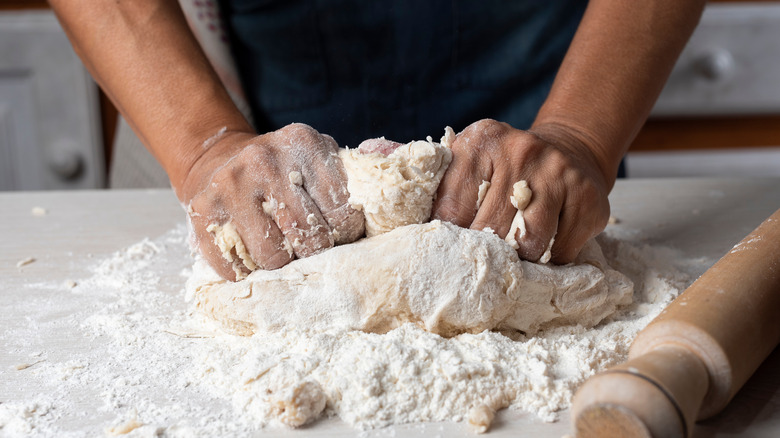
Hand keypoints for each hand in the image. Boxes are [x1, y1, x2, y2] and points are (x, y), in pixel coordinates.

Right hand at [179, 123, 364, 279]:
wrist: (215, 159)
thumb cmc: (279, 168)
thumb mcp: (315, 157)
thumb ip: (348, 177)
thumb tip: (388, 214)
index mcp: (303, 144)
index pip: (343, 214)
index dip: (346, 234)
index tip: (339, 235)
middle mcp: (266, 162)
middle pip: (311, 239)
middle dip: (315, 252)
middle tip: (310, 248)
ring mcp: (231, 186)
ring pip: (274, 259)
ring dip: (281, 265)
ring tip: (281, 250)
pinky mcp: (203, 212)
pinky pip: (236, 268)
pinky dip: (247, 272)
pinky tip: (251, 253)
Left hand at [431, 119, 612, 263]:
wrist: (569, 149)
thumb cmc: (505, 168)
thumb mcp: (471, 161)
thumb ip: (441, 189)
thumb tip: (409, 232)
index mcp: (482, 141)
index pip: (451, 209)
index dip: (448, 238)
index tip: (448, 250)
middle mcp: (522, 151)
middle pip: (490, 230)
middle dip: (484, 251)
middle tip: (482, 258)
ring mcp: (560, 173)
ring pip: (528, 245)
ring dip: (519, 258)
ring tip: (513, 252)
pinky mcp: (590, 198)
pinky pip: (561, 251)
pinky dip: (550, 258)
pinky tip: (546, 241)